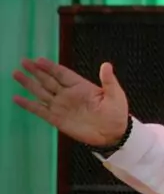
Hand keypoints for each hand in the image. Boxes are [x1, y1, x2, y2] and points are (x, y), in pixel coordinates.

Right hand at [12, 58, 129, 146]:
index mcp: (81, 87)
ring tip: (16, 74)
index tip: (39, 59)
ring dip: (29, 84)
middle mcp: (68, 94)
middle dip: (36, 71)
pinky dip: (28, 104)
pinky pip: (40, 110)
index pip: (63, 73)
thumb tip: (106, 64)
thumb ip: (108, 80)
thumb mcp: (115, 94)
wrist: (113, 134)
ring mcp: (62, 106)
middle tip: (23, 61)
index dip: (51, 67)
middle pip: (49, 80)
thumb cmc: (117, 113)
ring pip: (41, 92)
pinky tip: (17, 98)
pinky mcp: (57, 119)